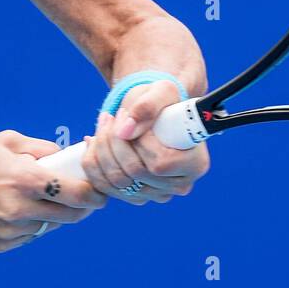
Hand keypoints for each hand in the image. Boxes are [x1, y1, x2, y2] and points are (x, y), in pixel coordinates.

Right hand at [0, 130, 107, 251]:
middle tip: (82, 197)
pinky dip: (31, 223)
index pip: (76, 194)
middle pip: (70, 216)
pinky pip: (29, 235)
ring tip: (38, 197)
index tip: (101, 192)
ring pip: (49, 226)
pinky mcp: (1, 244)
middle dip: (82, 207)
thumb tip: (68, 155)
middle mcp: (21, 209)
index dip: (95, 195)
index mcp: (25, 179)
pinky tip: (17, 209)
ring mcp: (11, 230)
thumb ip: (42, 148)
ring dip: (53, 214)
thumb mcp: (6, 141)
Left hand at [80, 79, 210, 204]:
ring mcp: (156, 194)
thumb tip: (126, 131)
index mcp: (195, 163)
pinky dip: (93, 164)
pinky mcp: (135, 196)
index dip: (138, 140)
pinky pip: (105, 187)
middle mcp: (179, 185)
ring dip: (100, 150)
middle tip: (109, 116)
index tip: (126, 115)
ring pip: (116, 182)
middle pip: (135, 174)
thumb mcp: (161, 91)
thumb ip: (148, 106)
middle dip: (113, 141)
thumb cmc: (162, 101)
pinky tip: (93, 142)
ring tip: (103, 125)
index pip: (159, 164)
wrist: (154, 113)